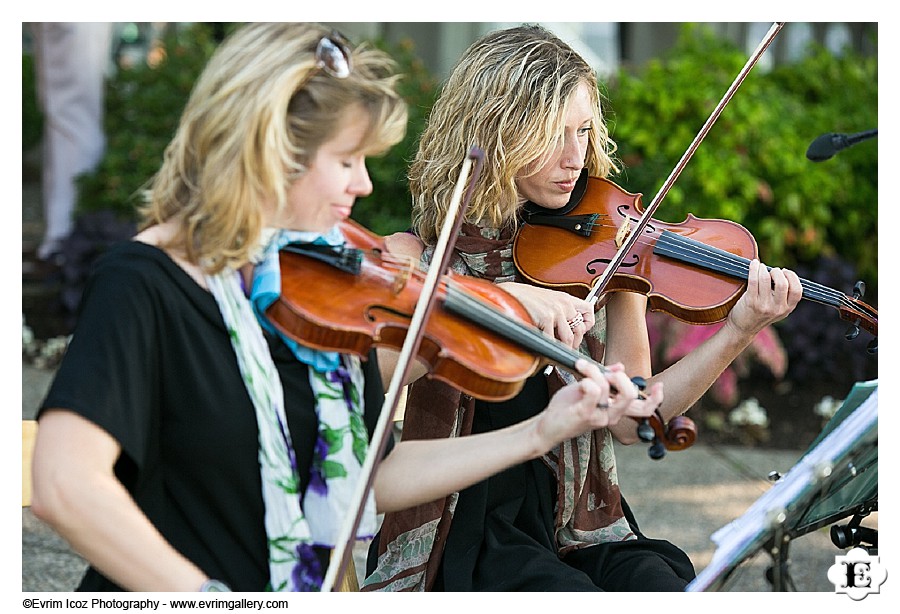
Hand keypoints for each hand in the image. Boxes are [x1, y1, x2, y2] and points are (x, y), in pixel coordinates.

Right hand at [498, 282, 594, 348]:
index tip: (580, 331)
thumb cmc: (527, 299)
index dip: (587, 324)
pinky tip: (545, 346)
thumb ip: (560, 310)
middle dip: (575, 342)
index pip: (588, 310)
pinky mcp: (546, 318)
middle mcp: (564, 304)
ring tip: (558, 351)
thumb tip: (567, 328)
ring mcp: (556, 311)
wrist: (512, 293)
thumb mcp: (549, 300)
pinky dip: (549, 347)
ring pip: (568, 338)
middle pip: (580, 329)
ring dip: (564, 348)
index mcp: (565, 298)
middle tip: (569, 347)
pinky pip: (553, 340)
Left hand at [534, 360, 662, 449]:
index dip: (656, 399)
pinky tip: (579, 380)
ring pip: (608, 387)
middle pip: (631, 395)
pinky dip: (588, 378)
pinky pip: (594, 390)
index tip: (659, 385)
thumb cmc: (567, 408)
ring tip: (581, 367)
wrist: (547, 425)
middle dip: (619, 376)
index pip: (644, 410)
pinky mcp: (585, 414)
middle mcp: (611, 416)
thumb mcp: (587, 390)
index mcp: (615, 411)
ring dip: (593, 370)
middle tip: (602, 372)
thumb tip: (621, 367)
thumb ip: (605, 380)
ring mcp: (599, 417)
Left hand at [726, 259, 801, 336]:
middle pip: (782, 284)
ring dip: (763, 269)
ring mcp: (763, 306)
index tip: (785, 272)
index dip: (792, 277)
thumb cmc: (760, 314)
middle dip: (777, 272)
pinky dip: (754, 269)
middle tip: (772, 270)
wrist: (742, 328)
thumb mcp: (777, 309)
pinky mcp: (750, 302)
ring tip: (761, 266)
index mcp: (787, 309)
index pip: (797, 291)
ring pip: (766, 279)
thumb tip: (783, 272)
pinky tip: (754, 264)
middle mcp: (777, 308)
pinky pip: (753, 280)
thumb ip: (783, 296)